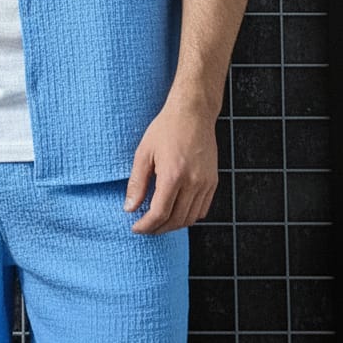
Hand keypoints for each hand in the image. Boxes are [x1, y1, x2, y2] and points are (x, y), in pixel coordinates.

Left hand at [123, 99, 218, 233]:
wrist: (193, 113)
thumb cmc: (166, 129)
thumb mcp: (144, 153)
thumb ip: (136, 183)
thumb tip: (129, 208)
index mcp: (173, 175)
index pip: (160, 213)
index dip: (146, 225)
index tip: (136, 228)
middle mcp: (193, 182)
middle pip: (176, 220)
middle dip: (158, 229)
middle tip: (145, 228)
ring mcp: (206, 183)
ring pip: (190, 218)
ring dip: (173, 225)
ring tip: (158, 222)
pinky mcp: (213, 181)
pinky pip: (202, 209)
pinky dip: (188, 216)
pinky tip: (176, 211)